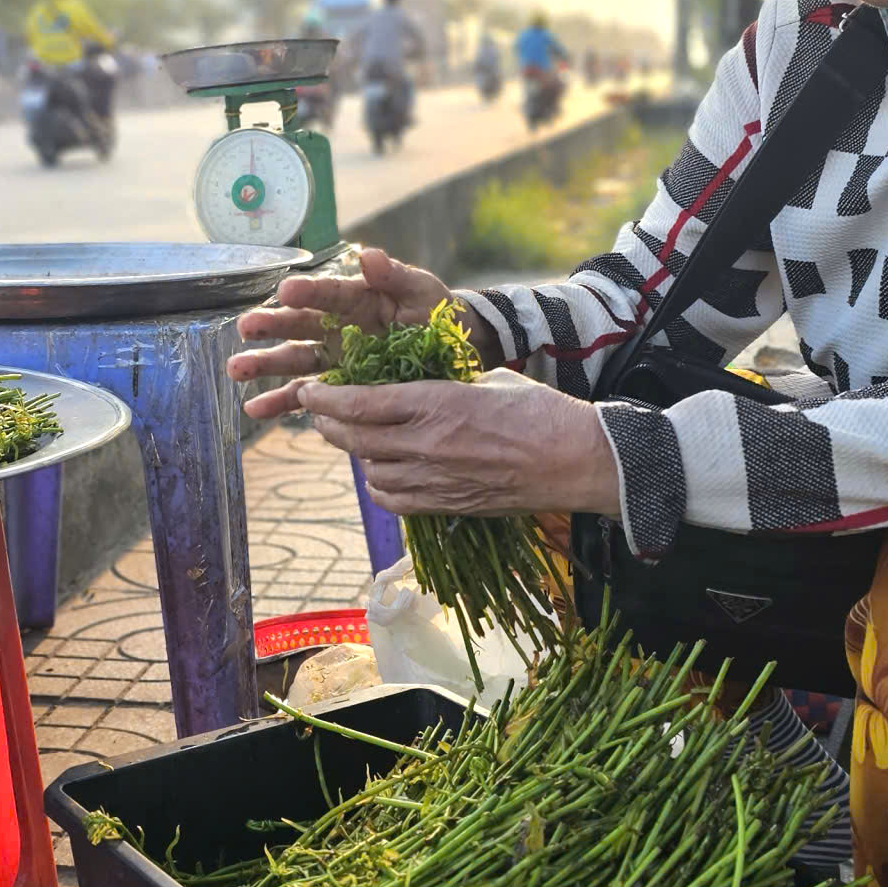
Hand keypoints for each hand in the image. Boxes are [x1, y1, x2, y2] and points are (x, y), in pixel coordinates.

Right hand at [228, 248, 484, 416]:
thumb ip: (395, 275)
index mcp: (355, 297)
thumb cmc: (435, 314)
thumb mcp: (422, 291)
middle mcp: (335, 325)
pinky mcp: (335, 387)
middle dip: (271, 325)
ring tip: (236, 370)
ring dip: (264, 365)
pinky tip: (254, 410)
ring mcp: (332, 357)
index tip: (285, 291)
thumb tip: (369, 254)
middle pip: (298, 324)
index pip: (327, 292)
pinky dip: (279, 404)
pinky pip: (304, 397)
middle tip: (246, 327)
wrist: (452, 352)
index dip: (307, 292)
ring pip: (293, 360)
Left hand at [293, 370, 621, 519]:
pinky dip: (380, 486)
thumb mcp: (489, 380)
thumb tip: (419, 390)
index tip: (308, 390)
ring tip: (350, 440)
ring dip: (354, 456)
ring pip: (371, 472)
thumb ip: (446, 386)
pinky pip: (397, 501)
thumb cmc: (542, 411)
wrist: (578, 461)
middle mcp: (430, 444)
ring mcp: (438, 480)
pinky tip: (382, 473)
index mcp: (439, 403)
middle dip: (328, 424)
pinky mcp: (450, 506)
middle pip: (357, 439)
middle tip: (318, 412)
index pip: (364, 402)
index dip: (327, 398)